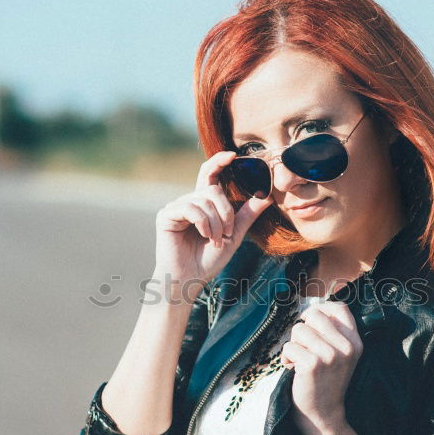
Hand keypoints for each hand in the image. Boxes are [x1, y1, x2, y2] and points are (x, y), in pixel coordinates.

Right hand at [153, 151, 272, 288]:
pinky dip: (202, 222)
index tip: (233, 155)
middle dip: (226, 211)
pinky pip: (190, 208)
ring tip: (215, 240)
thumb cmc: (209, 260)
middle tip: (227, 233)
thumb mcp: (233, 236)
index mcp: (203, 204)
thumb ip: (246, 215)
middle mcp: (189, 202)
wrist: (190, 279)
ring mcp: (176, 207)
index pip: (210, 174)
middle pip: (212, 189)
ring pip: (204, 200)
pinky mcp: (166, 215)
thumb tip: (267, 197)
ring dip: (216, 222)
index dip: (219, 161)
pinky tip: (204, 236)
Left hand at [280, 298, 363, 434]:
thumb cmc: (326, 381)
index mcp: (355, 341)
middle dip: (303, 330)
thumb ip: (333, 332)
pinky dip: (286, 358)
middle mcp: (346, 347)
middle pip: (315, 315)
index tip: (310, 321)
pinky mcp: (313, 364)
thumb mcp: (341, 355)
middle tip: (304, 348)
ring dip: (293, 345)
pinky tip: (294, 370)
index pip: (340, 307)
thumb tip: (311, 310)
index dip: (321, 309)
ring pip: (299, 329)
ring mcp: (331, 355)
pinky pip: (289, 346)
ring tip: (300, 361)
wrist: (324, 414)